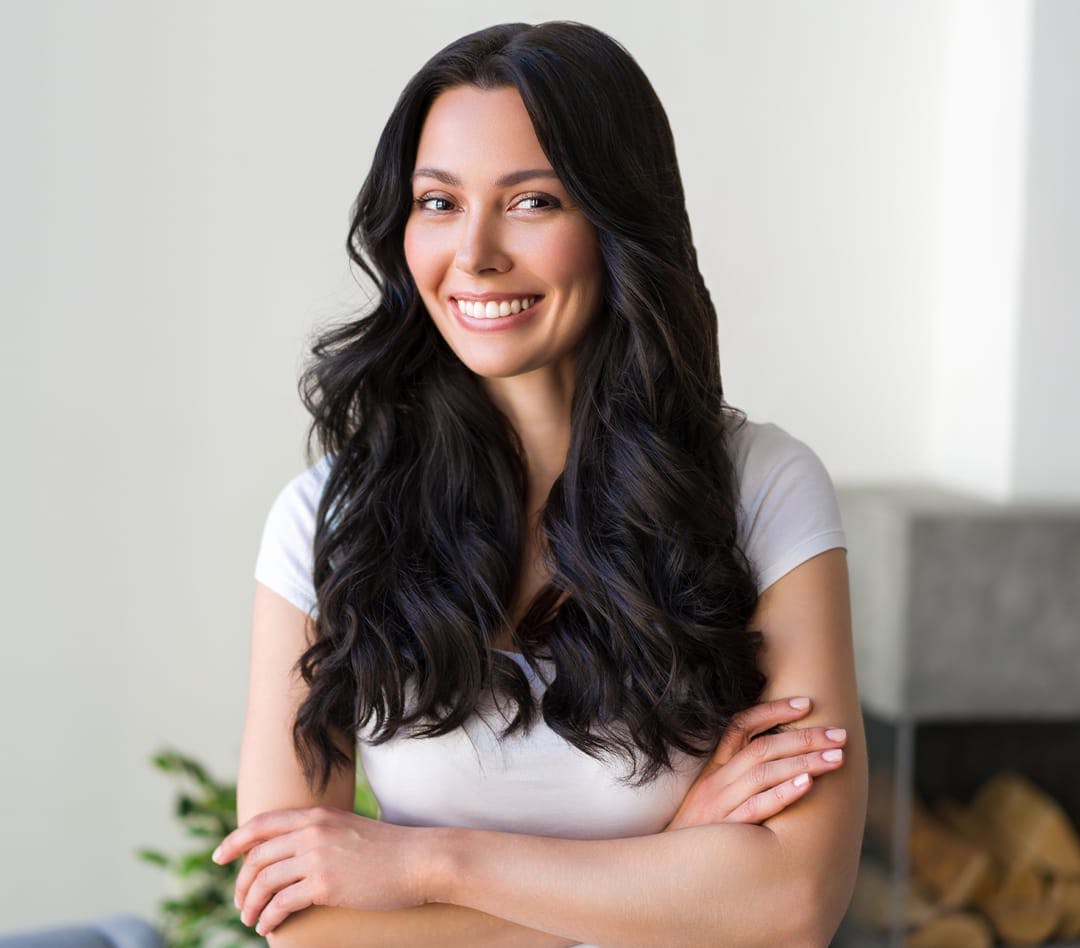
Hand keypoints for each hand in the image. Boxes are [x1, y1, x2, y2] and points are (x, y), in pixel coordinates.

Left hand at [211, 806, 430, 936]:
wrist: (419, 860)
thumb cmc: (389, 849)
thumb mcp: (349, 829)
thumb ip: (322, 834)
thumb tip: (299, 851)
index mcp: (316, 815)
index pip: (260, 823)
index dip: (234, 840)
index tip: (219, 857)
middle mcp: (311, 832)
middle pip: (257, 856)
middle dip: (240, 882)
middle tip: (239, 901)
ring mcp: (317, 857)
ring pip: (264, 881)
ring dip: (249, 904)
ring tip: (249, 919)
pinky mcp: (325, 884)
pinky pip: (281, 903)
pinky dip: (267, 918)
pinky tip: (267, 927)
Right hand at [663, 696, 846, 831]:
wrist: (669, 870)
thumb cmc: (698, 834)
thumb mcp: (710, 796)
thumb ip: (737, 777)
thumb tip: (780, 759)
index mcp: (714, 768)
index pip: (741, 726)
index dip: (772, 710)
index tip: (806, 704)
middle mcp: (717, 780)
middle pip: (762, 747)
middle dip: (804, 737)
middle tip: (839, 734)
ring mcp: (721, 804)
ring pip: (764, 772)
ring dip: (803, 761)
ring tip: (836, 757)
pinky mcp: (727, 830)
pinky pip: (757, 806)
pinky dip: (783, 793)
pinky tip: (807, 784)